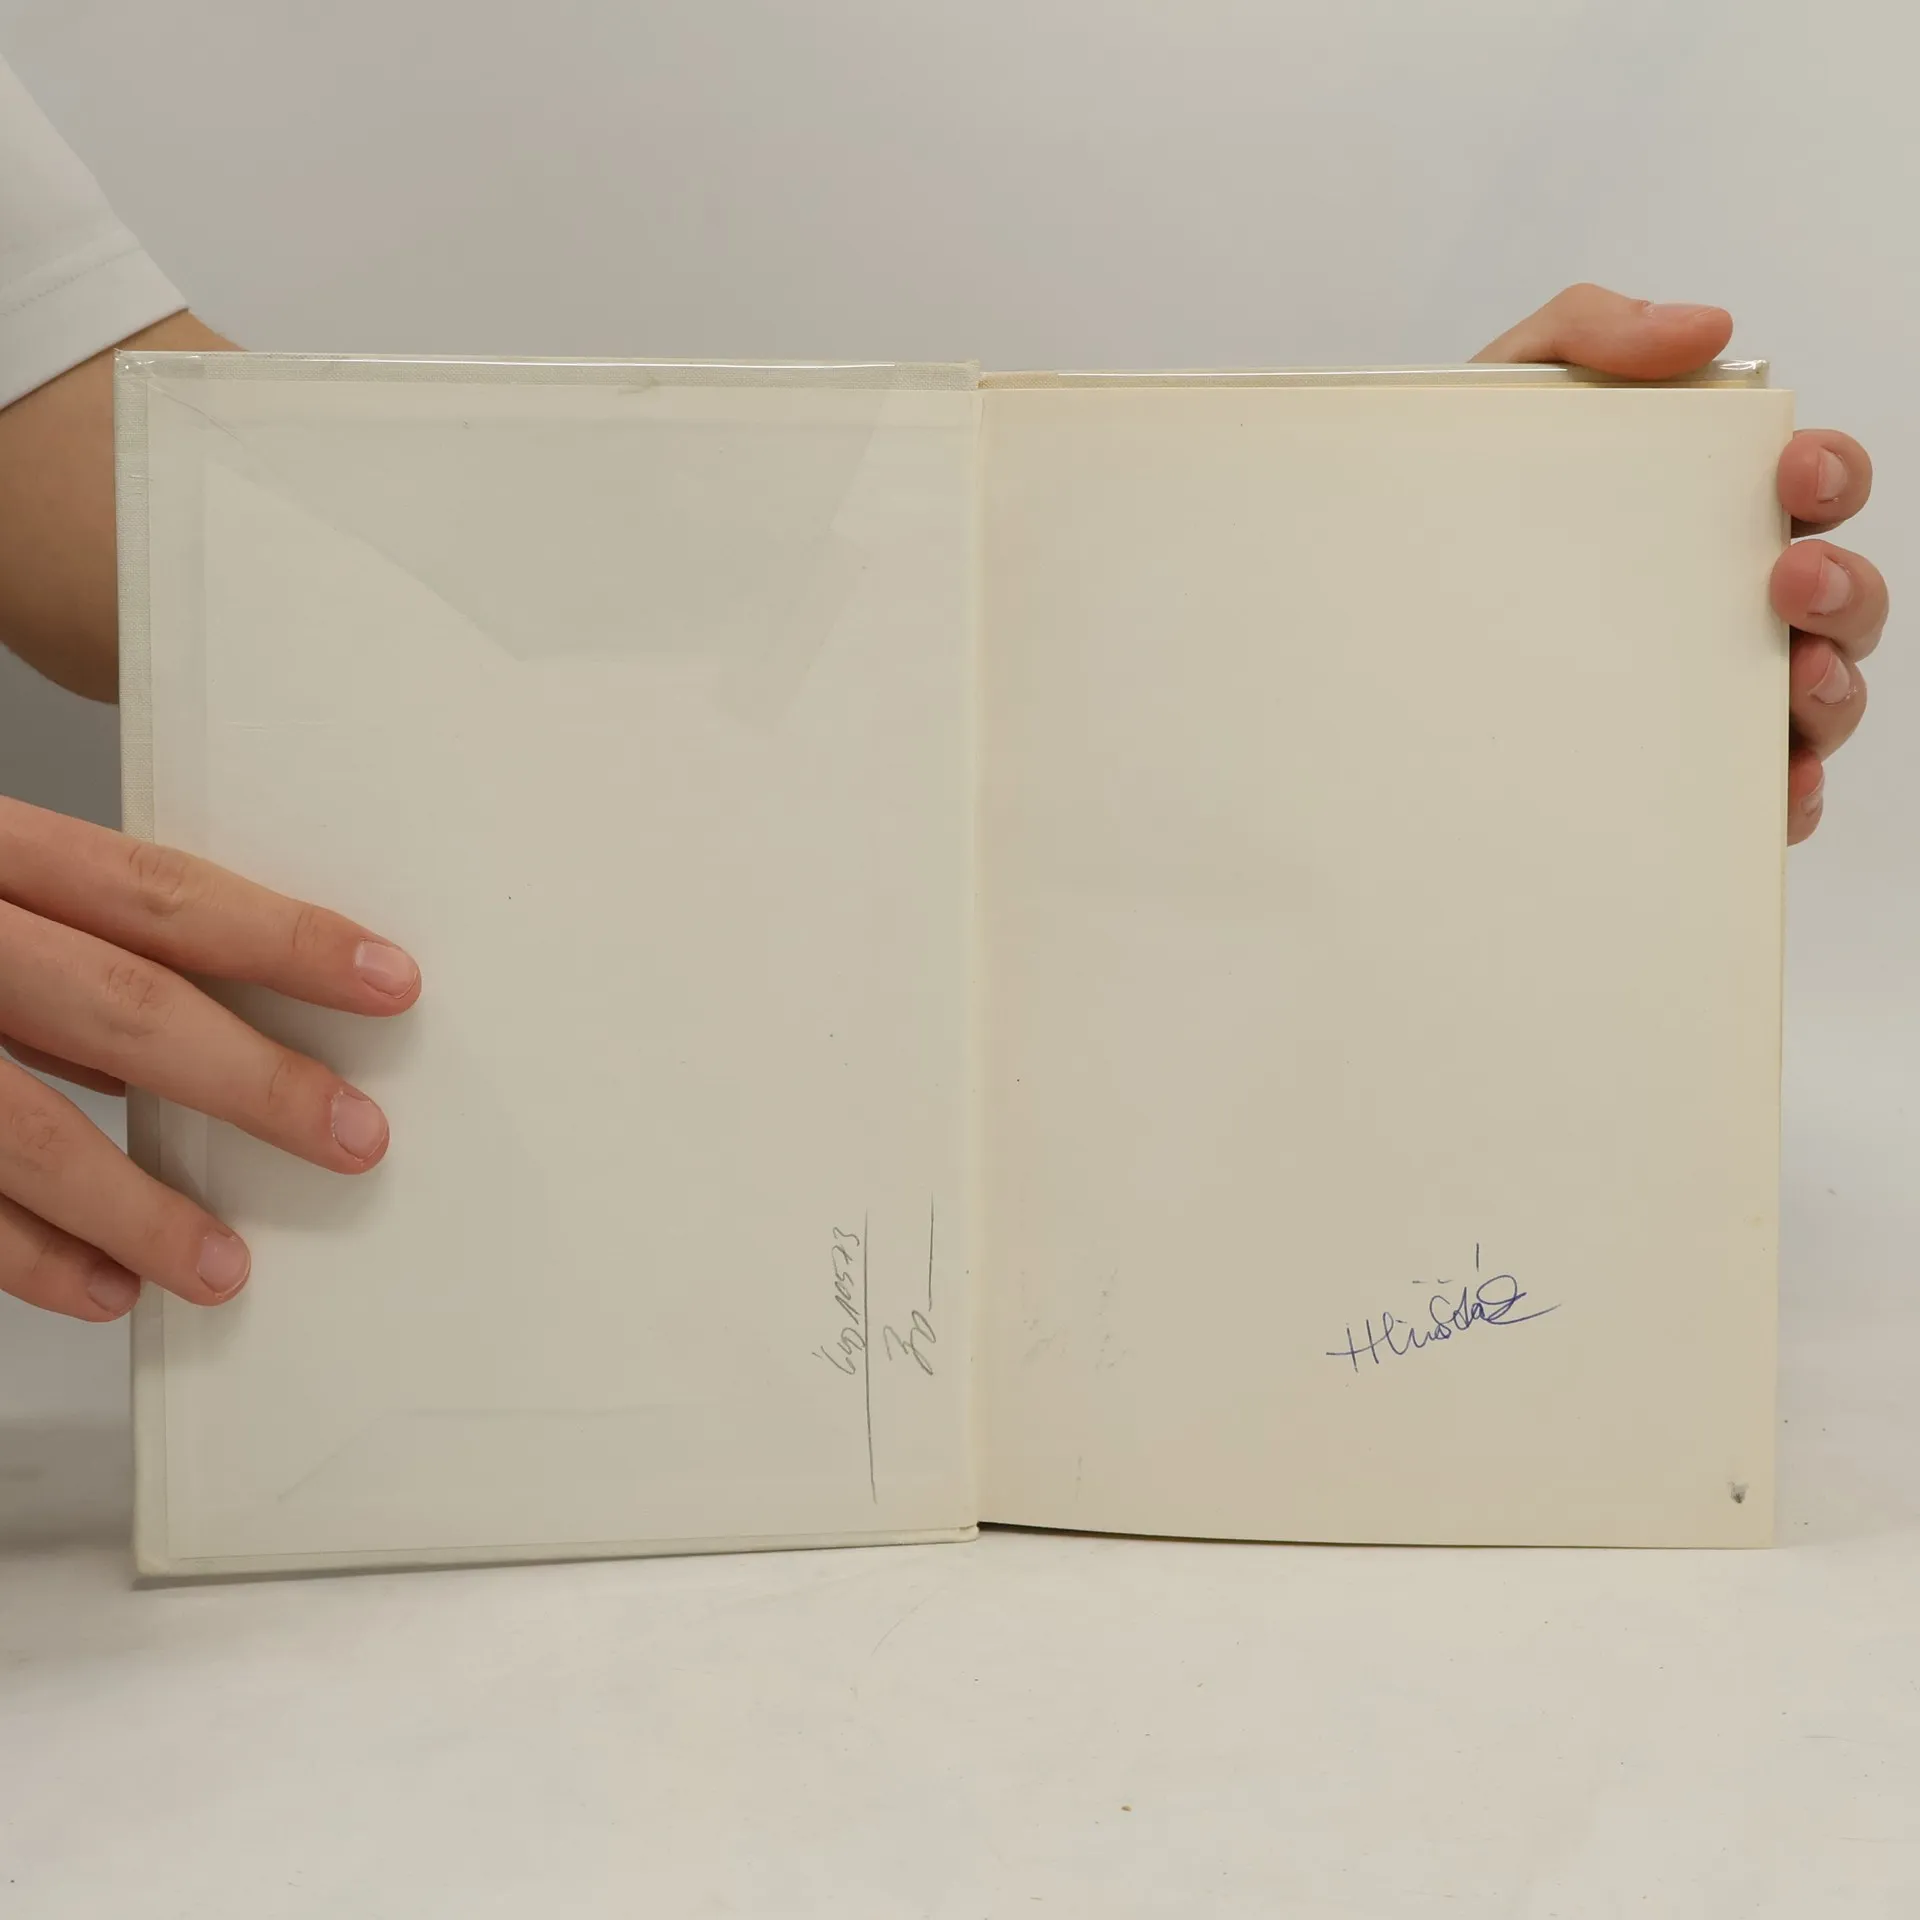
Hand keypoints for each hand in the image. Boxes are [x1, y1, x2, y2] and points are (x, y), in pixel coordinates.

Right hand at [0, 799, 418, 1321]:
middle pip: (117, 1002)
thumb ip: (69, 942)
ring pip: (22, 1124)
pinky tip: (100, 1289)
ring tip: (224, 1266)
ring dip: (136, 1206)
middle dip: (248, 1079)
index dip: (281, 936)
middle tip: (353, 1136)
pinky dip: (22, 1253)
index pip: (155, 888)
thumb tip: (205, 1024)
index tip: (389, 981)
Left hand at [1475, 284, 1882, 843]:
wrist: (1366, 606)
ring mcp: (1711, 688)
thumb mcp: (1507, 394)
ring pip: (1821, 695)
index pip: (1814, 487)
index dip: (1831, 474)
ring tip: (1797, 678)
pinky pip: (1757, 791)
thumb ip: (1591, 332)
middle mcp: (1730, 599)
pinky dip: (1786, 792)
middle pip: (1841, 596)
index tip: (1794, 472)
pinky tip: (1778, 790)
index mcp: (1712, 509)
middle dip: (1844, 586)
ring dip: (1833, 688)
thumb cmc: (1463, 498)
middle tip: (1791, 579)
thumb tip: (1707, 327)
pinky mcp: (1675, 767)